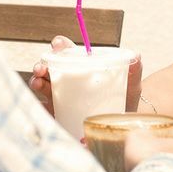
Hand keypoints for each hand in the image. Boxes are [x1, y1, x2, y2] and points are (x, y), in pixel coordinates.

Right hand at [27, 36, 144, 116]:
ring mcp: (60, 98)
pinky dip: (39, 107)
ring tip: (37, 83)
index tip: (58, 45)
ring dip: (36, 81)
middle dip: (41, 64)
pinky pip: (44, 111)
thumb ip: (134, 71)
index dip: (60, 45)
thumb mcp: (131, 85)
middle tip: (41, 68)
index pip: (67, 52)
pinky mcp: (58, 116)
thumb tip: (136, 55)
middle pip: (49, 67)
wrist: (124, 126)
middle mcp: (68, 81)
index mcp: (82, 68)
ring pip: (42, 85)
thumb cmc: (125, 100)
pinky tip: (40, 106)